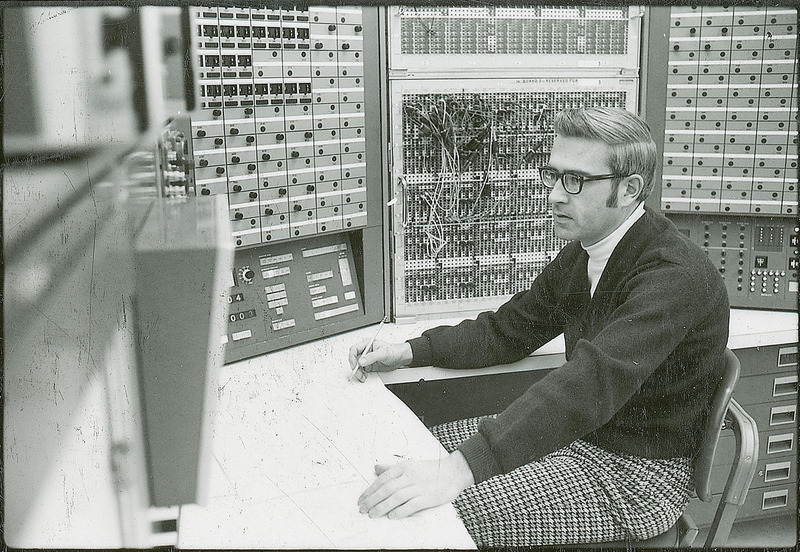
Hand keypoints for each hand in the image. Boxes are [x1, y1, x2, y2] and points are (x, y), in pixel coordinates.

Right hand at [348, 340, 412, 382]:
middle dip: (355, 367)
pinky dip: (362, 374)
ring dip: (358, 372)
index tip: (355, 365)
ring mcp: (368, 359)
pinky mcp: (370, 365)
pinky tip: (364, 376)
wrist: (401, 358)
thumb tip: (362, 361)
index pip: (354, 350)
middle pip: (354, 359)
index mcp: (368, 344)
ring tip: (362, 376)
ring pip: (357, 366)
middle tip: (358, 373)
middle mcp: (366, 351)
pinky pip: (362, 370)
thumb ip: (372, 357)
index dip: (352, 358)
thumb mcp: (383, 353)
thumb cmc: (394, 351)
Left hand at [357, 451, 474, 518]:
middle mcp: (409, 476)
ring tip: (373, 514)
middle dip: (372, 500)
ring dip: (383, 506)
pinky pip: (412, 504)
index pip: (382, 479)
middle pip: (387, 488)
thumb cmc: (430, 470)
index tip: (361, 499)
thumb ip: (391, 468)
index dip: (370, 490)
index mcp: (403, 467)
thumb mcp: (409, 465)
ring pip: (396, 497)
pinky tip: (392, 516)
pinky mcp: (428, 497)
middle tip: (362, 509)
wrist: (453, 471)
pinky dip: (401, 510)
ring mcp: (419, 487)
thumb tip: (376, 468)